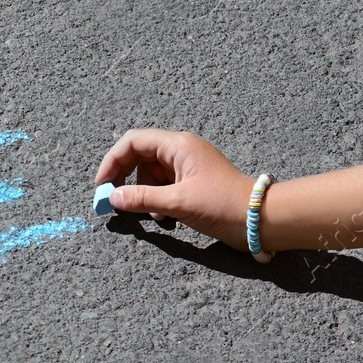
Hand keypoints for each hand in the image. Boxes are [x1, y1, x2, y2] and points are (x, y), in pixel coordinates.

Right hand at [95, 130, 253, 249]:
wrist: (261, 219)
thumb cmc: (223, 205)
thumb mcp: (177, 203)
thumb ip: (141, 198)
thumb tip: (112, 198)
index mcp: (178, 146)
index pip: (133, 142)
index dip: (112, 162)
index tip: (101, 186)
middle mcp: (181, 150)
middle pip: (139, 156)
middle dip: (123, 177)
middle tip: (113, 200)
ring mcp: (188, 165)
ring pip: (150, 172)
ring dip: (141, 191)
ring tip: (147, 213)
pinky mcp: (192, 181)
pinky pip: (163, 184)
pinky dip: (156, 198)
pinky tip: (162, 215)